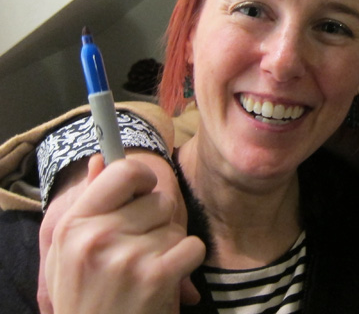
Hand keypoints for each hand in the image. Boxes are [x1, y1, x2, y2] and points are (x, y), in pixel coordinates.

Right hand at [38, 150, 202, 313]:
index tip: (142, 194)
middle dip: (158, 222)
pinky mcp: (154, 276)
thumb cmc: (86, 294)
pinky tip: (165, 279)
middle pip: (159, 200)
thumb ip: (89, 203)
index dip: (142, 179)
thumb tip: (101, 159)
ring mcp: (126, 257)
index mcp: (74, 224)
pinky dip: (188, 262)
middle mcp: (96, 237)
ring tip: (145, 271)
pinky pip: (194, 247)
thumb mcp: (69, 251)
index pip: (124, 171)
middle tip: (138, 251)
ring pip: (177, 226)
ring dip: (170, 247)